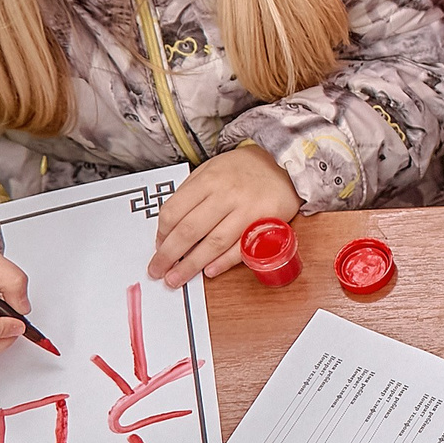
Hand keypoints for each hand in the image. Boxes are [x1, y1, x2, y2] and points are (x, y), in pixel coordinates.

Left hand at [149, 144, 301, 287]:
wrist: (286, 164)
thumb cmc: (246, 168)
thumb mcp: (212, 168)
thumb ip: (191, 192)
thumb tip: (169, 225)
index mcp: (209, 179)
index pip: (174, 211)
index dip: (162, 233)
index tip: (158, 246)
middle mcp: (227, 194)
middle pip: (190, 230)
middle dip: (169, 255)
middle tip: (157, 270)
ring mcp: (247, 210)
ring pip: (213, 243)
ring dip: (192, 265)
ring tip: (176, 278)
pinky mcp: (265, 224)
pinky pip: (241, 248)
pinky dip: (223, 263)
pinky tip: (208, 271)